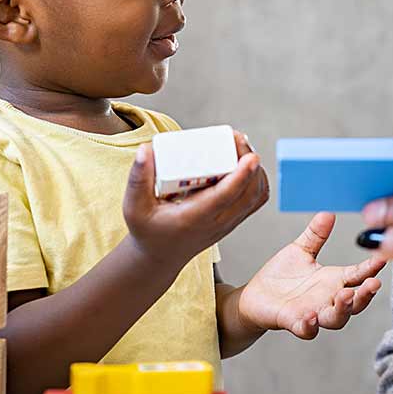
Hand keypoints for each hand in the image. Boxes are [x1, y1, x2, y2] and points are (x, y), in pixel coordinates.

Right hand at [123, 131, 268, 270]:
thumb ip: (138, 178)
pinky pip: (256, 199)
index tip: (250, 156)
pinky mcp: (234, 220)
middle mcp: (217, 222)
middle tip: (236, 137)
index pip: (225, 197)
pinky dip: (258, 179)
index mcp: (195, 218)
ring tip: (240, 146)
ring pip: (256, 196)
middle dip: (249, 162)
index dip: (241, 175)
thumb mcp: (134, 206)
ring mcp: (229, 223)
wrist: (160, 256)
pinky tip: (246, 162)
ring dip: (255, 169)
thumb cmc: (148, 230)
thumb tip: (147, 149)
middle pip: (248, 193)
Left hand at [238, 212, 384, 339]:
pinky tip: (311, 317)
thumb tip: (328, 213)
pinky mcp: (293, 322)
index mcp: (333, 280)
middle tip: (373, 284)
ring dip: (343, 309)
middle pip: (355, 302)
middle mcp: (328, 299)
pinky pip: (305, 329)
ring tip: (346, 296)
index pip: (358, 275)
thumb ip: (316, 235)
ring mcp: (313, 312)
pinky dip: (310, 326)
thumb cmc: (282, 275)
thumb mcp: (301, 250)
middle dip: (366, 295)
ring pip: (336, 318)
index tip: (382, 258)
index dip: (371, 268)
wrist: (256, 296)